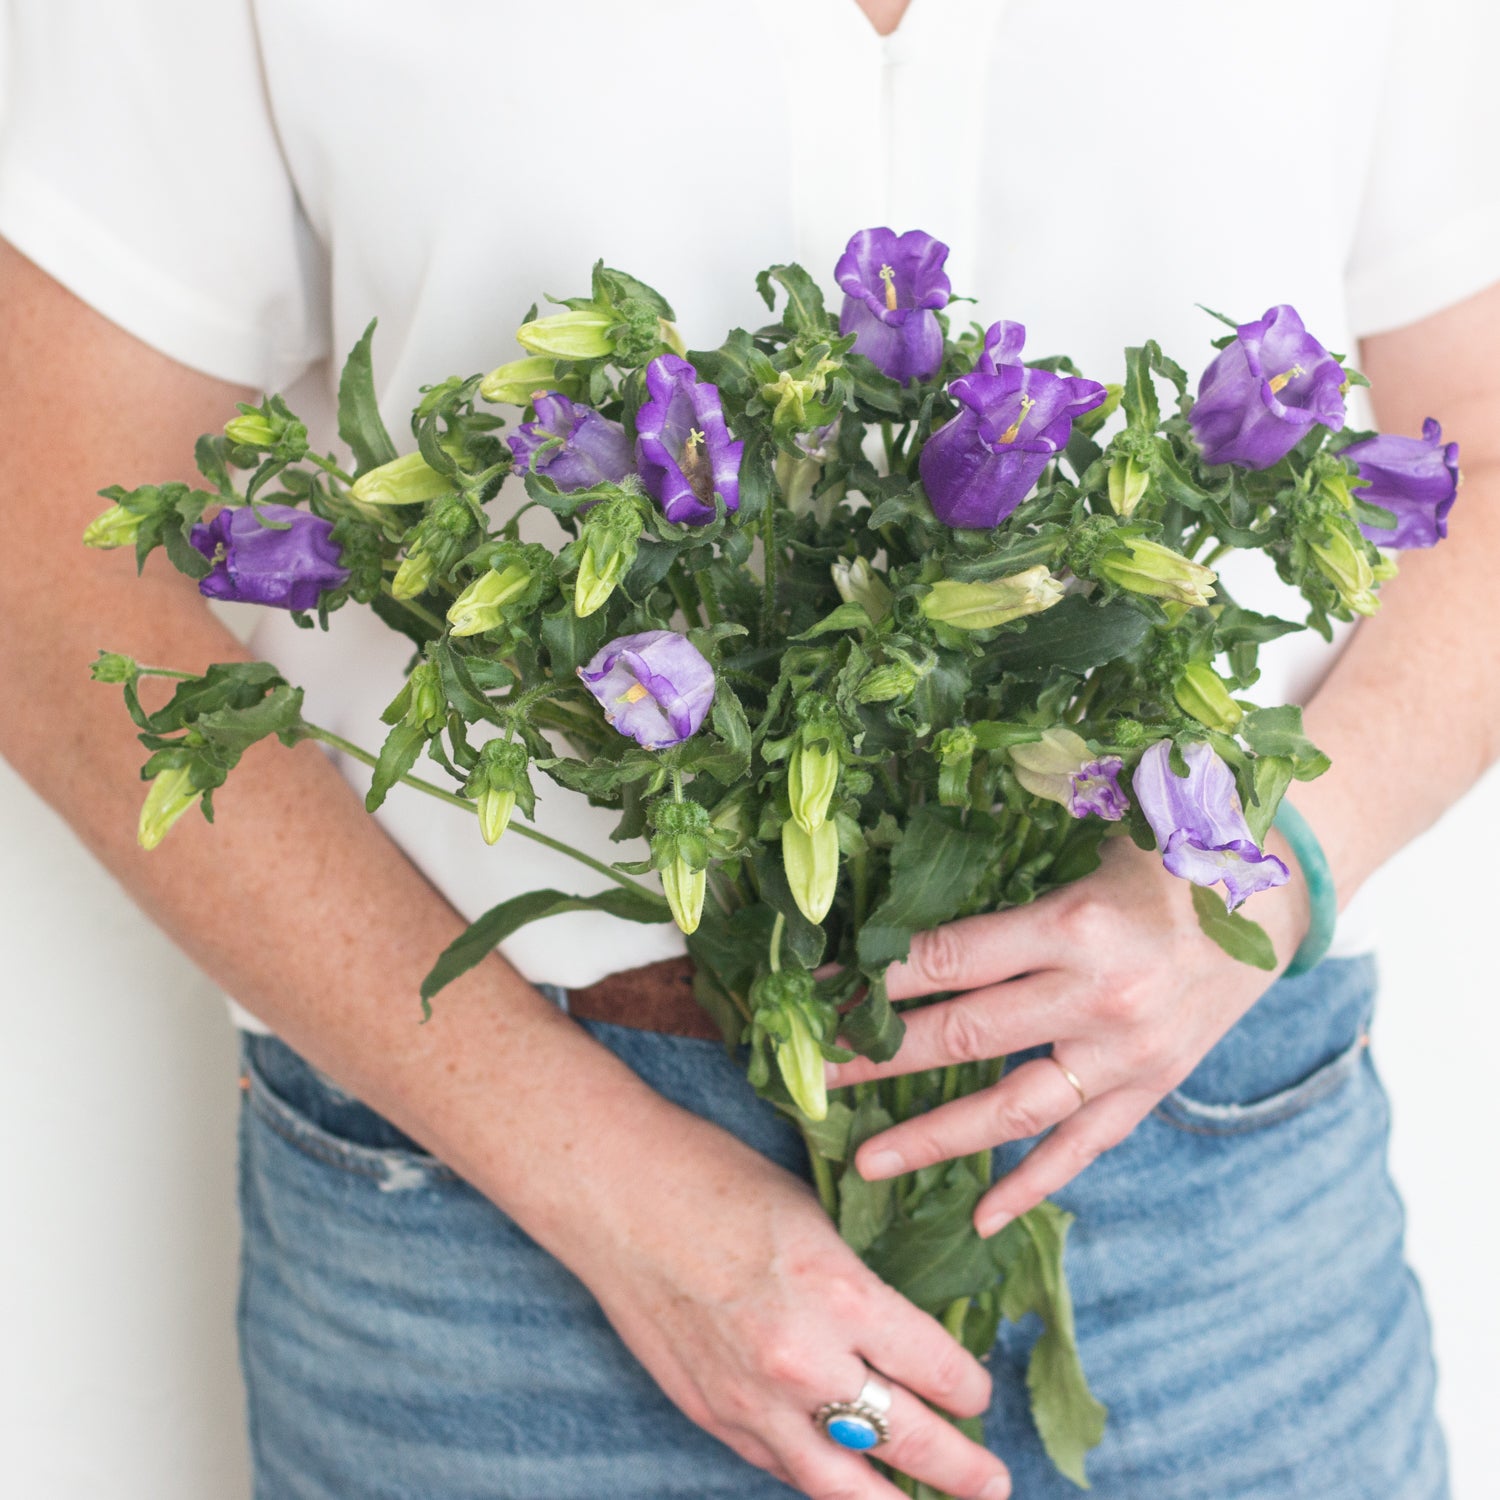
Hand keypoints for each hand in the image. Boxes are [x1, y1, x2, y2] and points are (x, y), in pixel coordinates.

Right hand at [561, 1107, 1011, 1499]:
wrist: (617, 1192)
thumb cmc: (716, 1179)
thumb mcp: (814, 1216)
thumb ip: (858, 1283)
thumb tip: (901, 1332)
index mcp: (841, 1293)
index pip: (936, 1369)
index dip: (969, 1388)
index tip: (977, 1392)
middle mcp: (805, 1359)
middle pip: (907, 1441)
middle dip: (962, 1470)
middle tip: (993, 1482)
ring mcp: (753, 1399)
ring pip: (843, 1484)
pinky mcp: (712, 1415)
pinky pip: (781, 1467)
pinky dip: (820, 1478)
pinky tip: (843, 1478)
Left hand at [826, 835, 1310, 1237]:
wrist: (1275, 886)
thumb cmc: (1162, 848)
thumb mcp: (1085, 836)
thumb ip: (1006, 868)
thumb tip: (898, 893)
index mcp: (1073, 923)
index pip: (946, 962)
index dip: (873, 983)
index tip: (816, 996)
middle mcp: (1099, 996)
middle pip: (965, 1038)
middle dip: (878, 1060)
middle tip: (813, 1079)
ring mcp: (1130, 1054)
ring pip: (1015, 1110)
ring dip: (935, 1139)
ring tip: (867, 1161)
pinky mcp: (1154, 1087)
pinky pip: (1085, 1147)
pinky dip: (1034, 1186)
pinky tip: (983, 1216)